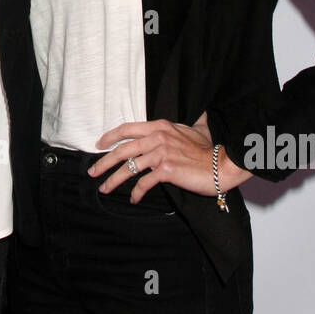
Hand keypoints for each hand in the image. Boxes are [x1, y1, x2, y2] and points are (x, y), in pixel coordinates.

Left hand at [90, 114, 250, 201]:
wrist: (222, 165)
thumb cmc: (209, 150)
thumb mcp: (197, 130)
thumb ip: (192, 123)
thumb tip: (200, 114)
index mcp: (161, 126)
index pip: (128, 128)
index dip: (110, 136)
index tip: (99, 145)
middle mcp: (158, 137)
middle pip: (123, 149)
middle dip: (104, 161)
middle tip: (92, 172)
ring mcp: (161, 153)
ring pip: (129, 167)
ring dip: (114, 180)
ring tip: (104, 188)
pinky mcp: (166, 170)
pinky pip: (144, 183)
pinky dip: (136, 193)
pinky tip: (134, 199)